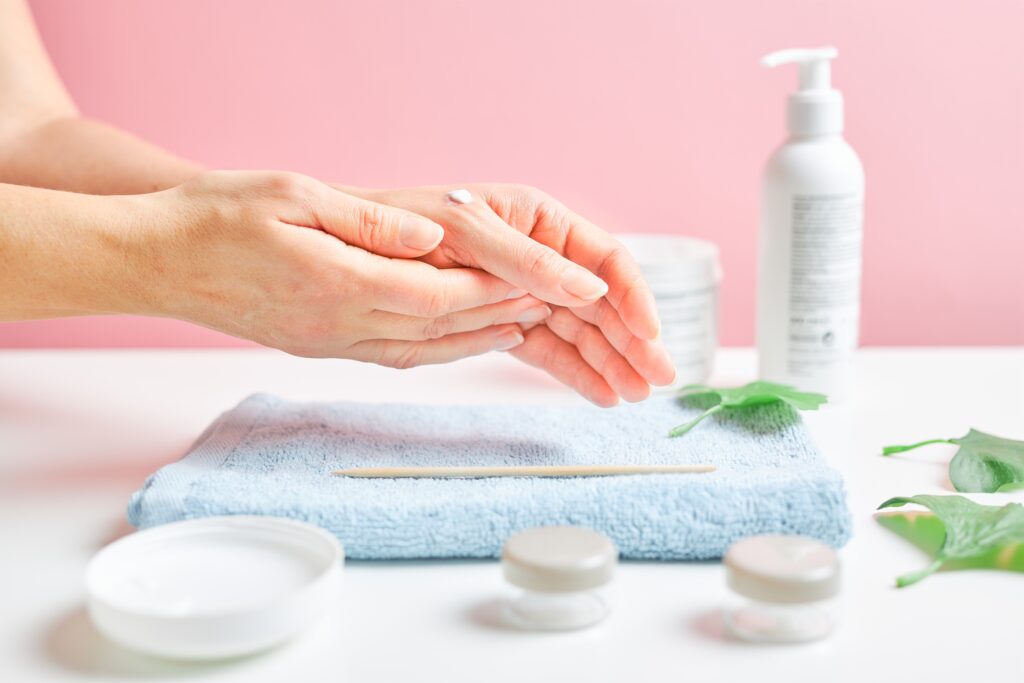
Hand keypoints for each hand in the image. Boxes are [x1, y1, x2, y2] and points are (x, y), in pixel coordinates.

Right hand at [123, 171, 552, 365]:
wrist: (158, 261)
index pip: (438, 297)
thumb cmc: (217, 218)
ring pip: (423, 352)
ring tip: (524, 326)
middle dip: (501, 317)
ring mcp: (330, 342)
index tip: (539, 285)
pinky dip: (439, 351)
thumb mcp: (292, 196)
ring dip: (477, 341)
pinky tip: (460, 342)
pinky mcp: (321, 347)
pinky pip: (395, 357)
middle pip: (441, 330)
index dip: (494, 293)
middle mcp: (340, 324)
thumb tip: (432, 236)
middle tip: (552, 307)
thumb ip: (368, 222)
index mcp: (337, 284)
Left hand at [338, 183, 675, 405]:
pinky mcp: (502, 322)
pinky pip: (547, 349)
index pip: (604, 259)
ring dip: (611, 362)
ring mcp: (523, 293)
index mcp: (539, 221)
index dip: (634, 297)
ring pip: (580, 330)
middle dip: (632, 341)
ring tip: (636, 395)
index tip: (650, 334)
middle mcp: (539, 257)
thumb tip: (593, 289)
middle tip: (660, 380)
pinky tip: (601, 394)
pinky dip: (574, 371)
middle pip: (601, 302)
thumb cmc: (406, 225)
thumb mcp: (468, 232)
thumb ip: (529, 261)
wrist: (349, 253)